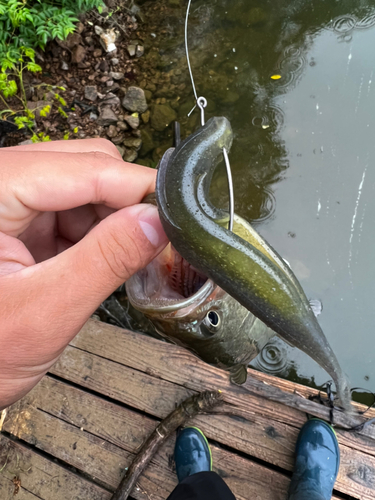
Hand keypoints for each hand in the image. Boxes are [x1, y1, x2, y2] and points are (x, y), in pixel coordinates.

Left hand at [0, 139, 167, 409]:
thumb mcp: (46, 311)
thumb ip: (106, 260)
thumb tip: (158, 221)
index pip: (83, 168)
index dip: (136, 188)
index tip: (176, 216)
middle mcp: (0, 179)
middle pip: (86, 162)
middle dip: (125, 201)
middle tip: (152, 242)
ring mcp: (9, 195)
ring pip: (85, 181)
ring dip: (113, 217)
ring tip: (121, 259)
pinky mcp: (19, 215)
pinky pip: (73, 206)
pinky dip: (97, 229)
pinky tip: (101, 258)